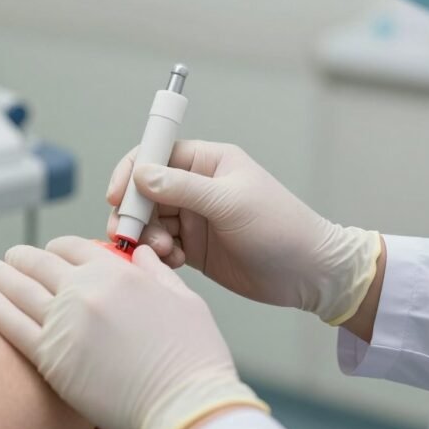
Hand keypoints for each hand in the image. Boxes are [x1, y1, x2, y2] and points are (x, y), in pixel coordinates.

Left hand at [0, 237, 266, 428]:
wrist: (185, 405)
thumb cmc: (193, 359)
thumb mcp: (184, 300)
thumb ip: (157, 272)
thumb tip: (142, 255)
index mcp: (118, 273)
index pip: (74, 247)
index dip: (57, 247)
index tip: (50, 251)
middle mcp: (86, 291)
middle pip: (41, 263)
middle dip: (22, 257)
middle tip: (11, 257)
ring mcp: (64, 323)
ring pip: (20, 289)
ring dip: (0, 275)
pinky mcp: (51, 358)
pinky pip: (12, 326)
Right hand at [107, 141, 381, 325]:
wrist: (310, 274)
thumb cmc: (281, 228)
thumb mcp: (230, 203)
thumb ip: (183, 188)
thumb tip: (141, 174)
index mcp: (208, 162)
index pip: (155, 155)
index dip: (131, 172)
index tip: (117, 196)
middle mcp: (197, 187)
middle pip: (144, 191)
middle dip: (133, 212)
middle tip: (131, 235)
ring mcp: (194, 218)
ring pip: (149, 221)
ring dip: (146, 236)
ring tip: (163, 252)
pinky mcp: (193, 247)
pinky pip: (160, 246)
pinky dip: (157, 254)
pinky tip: (174, 262)